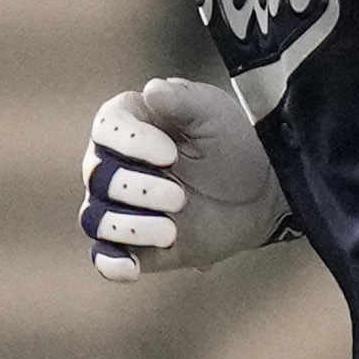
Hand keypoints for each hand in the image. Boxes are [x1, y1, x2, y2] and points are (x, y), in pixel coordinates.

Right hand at [79, 75, 289, 281]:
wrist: (263, 190)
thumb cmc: (234, 142)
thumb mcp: (214, 113)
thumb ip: (182, 99)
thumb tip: (150, 90)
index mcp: (129, 125)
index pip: (105, 129)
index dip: (130, 143)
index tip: (170, 154)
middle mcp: (115, 165)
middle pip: (96, 176)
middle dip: (136, 189)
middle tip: (181, 198)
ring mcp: (121, 206)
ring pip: (96, 218)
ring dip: (129, 226)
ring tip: (171, 231)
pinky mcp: (135, 243)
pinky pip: (104, 257)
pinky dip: (111, 263)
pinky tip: (132, 268)